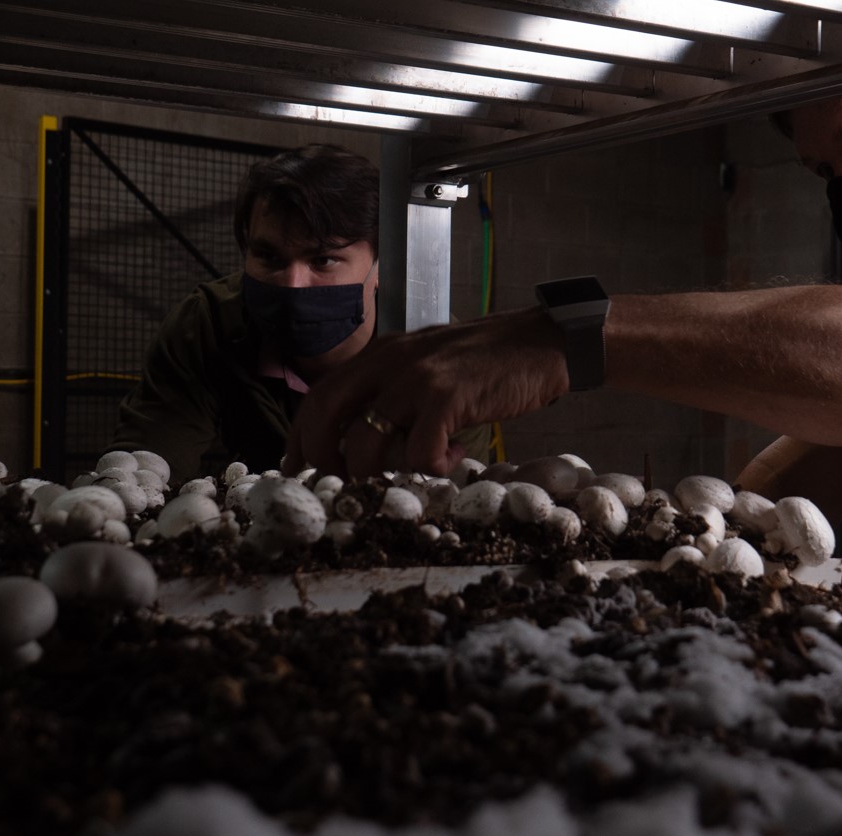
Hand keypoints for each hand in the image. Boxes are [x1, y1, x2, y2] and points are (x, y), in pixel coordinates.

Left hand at [285, 307, 570, 476]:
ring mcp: (415, 377)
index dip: (300, 436)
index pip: (319, 395)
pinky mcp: (446, 397)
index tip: (297, 468)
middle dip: (319, 459)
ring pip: (364, 441)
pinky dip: (428, 468)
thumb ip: (398, 391)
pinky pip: (417, 451)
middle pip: (325, 414)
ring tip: (401, 482)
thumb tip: (368, 440)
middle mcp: (389, 361)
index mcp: (380, 353)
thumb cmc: (489, 363)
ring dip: (373, 475)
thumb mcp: (430, 365)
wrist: (544, 342)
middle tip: (334, 488)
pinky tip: (451, 460)